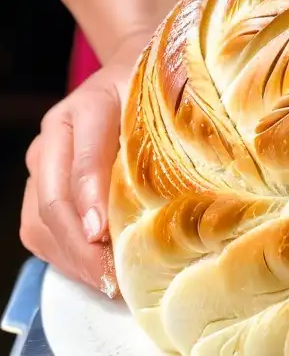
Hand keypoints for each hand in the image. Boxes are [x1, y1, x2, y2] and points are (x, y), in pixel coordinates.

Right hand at [18, 33, 149, 295]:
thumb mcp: (164, 103)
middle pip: (53, 199)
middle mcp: (55, 136)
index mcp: (87, 108)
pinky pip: (39, 229)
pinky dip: (65, 257)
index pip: (83, 158)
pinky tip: (96, 273)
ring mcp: (43, 161)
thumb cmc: (156, 91)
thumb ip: (165, 136)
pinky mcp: (41, 184)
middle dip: (80, 246)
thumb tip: (182, 192)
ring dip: (71, 258)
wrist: (129, 71)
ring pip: (39, 220)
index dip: (90, 198)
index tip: (102, 233)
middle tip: (112, 279)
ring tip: (108, 285)